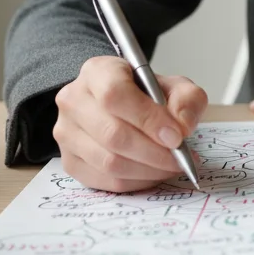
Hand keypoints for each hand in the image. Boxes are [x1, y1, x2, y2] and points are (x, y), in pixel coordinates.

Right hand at [53, 55, 208, 192]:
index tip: (176, 136)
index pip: (115, 95)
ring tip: (171, 166)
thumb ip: (187, 100)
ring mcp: (67, 133)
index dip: (147, 118)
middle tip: (180, 158)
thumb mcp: (174, 86)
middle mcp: (74, 100)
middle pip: (112, 134)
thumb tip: (181, 127)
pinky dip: (136, 182)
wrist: (123, 106)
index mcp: (97, 72)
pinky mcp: (69, 161)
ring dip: (147, 170)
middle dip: (153, 152)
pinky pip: (105, 181)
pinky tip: (153, 173)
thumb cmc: (146, 95)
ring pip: (108, 162)